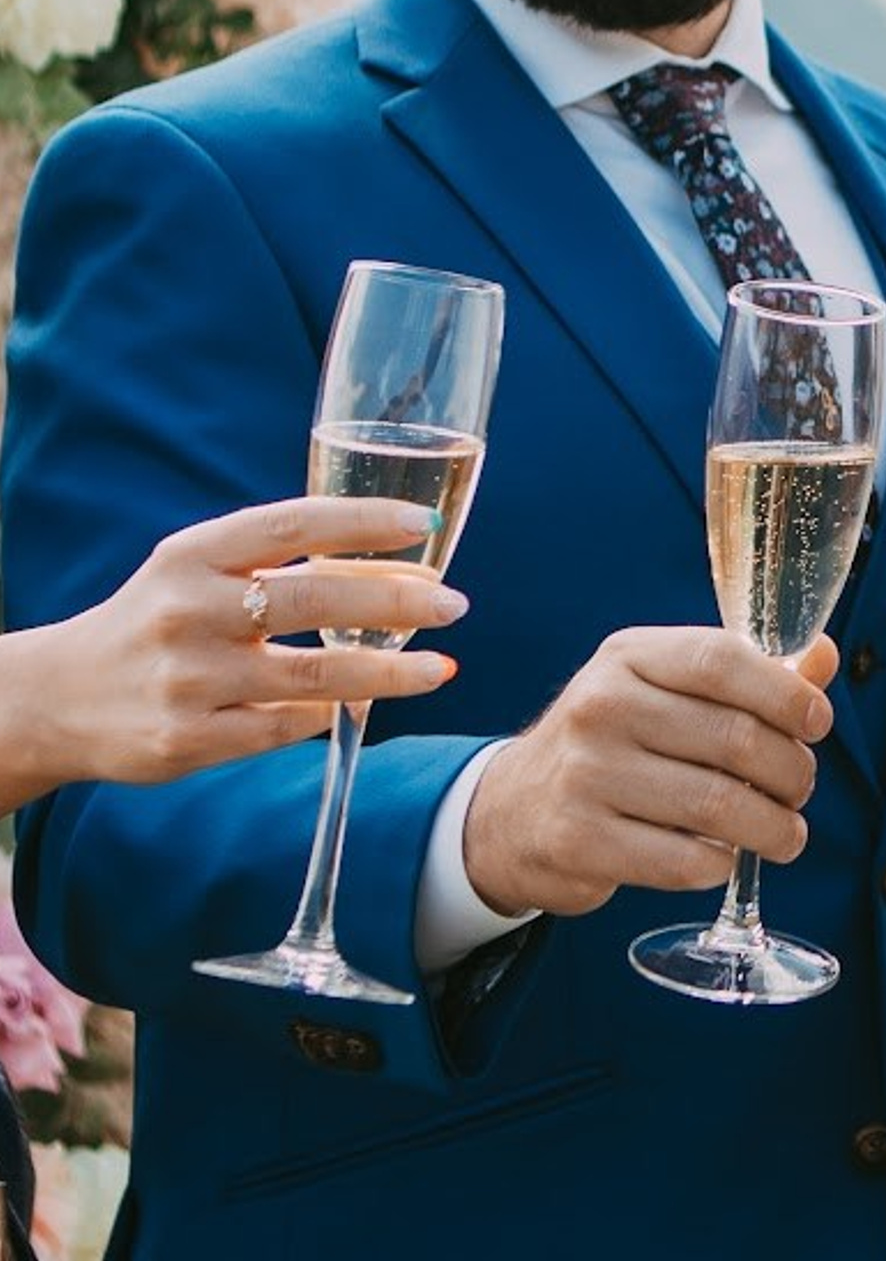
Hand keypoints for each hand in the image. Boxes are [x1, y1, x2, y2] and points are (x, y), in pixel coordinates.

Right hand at [11, 497, 469, 799]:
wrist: (58, 699)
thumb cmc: (153, 623)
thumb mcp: (192, 572)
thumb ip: (270, 563)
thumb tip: (387, 564)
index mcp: (192, 555)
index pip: (293, 525)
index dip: (362, 520)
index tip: (423, 522)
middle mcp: (189, 611)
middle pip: (315, 599)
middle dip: (396, 601)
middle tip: (452, 602)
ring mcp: (190, 680)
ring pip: (315, 676)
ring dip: (389, 673)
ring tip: (442, 667)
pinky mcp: (190, 740)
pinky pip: (285, 728)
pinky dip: (333, 716)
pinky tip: (364, 707)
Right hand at [461, 627, 834, 921]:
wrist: (510, 810)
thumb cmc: (611, 743)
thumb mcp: (661, 690)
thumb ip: (744, 677)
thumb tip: (825, 656)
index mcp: (628, 656)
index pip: (721, 661)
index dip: (786, 693)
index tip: (818, 723)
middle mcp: (601, 707)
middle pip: (734, 738)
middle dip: (791, 771)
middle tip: (800, 790)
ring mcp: (586, 774)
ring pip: (719, 805)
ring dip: (773, 827)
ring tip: (785, 834)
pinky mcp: (579, 841)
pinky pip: (684, 860)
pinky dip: (722, 863)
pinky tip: (725, 856)